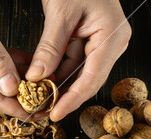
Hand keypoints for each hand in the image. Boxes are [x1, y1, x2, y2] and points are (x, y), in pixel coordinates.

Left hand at [26, 0, 131, 120]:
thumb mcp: (60, 13)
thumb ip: (50, 47)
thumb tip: (37, 77)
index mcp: (112, 36)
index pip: (92, 78)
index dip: (72, 99)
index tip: (55, 114)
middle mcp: (112, 43)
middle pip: (88, 80)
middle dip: (65, 97)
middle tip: (43, 112)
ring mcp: (103, 43)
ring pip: (80, 74)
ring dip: (60, 87)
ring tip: (39, 100)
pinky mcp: (92, 41)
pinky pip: (75, 63)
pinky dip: (59, 72)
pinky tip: (43, 82)